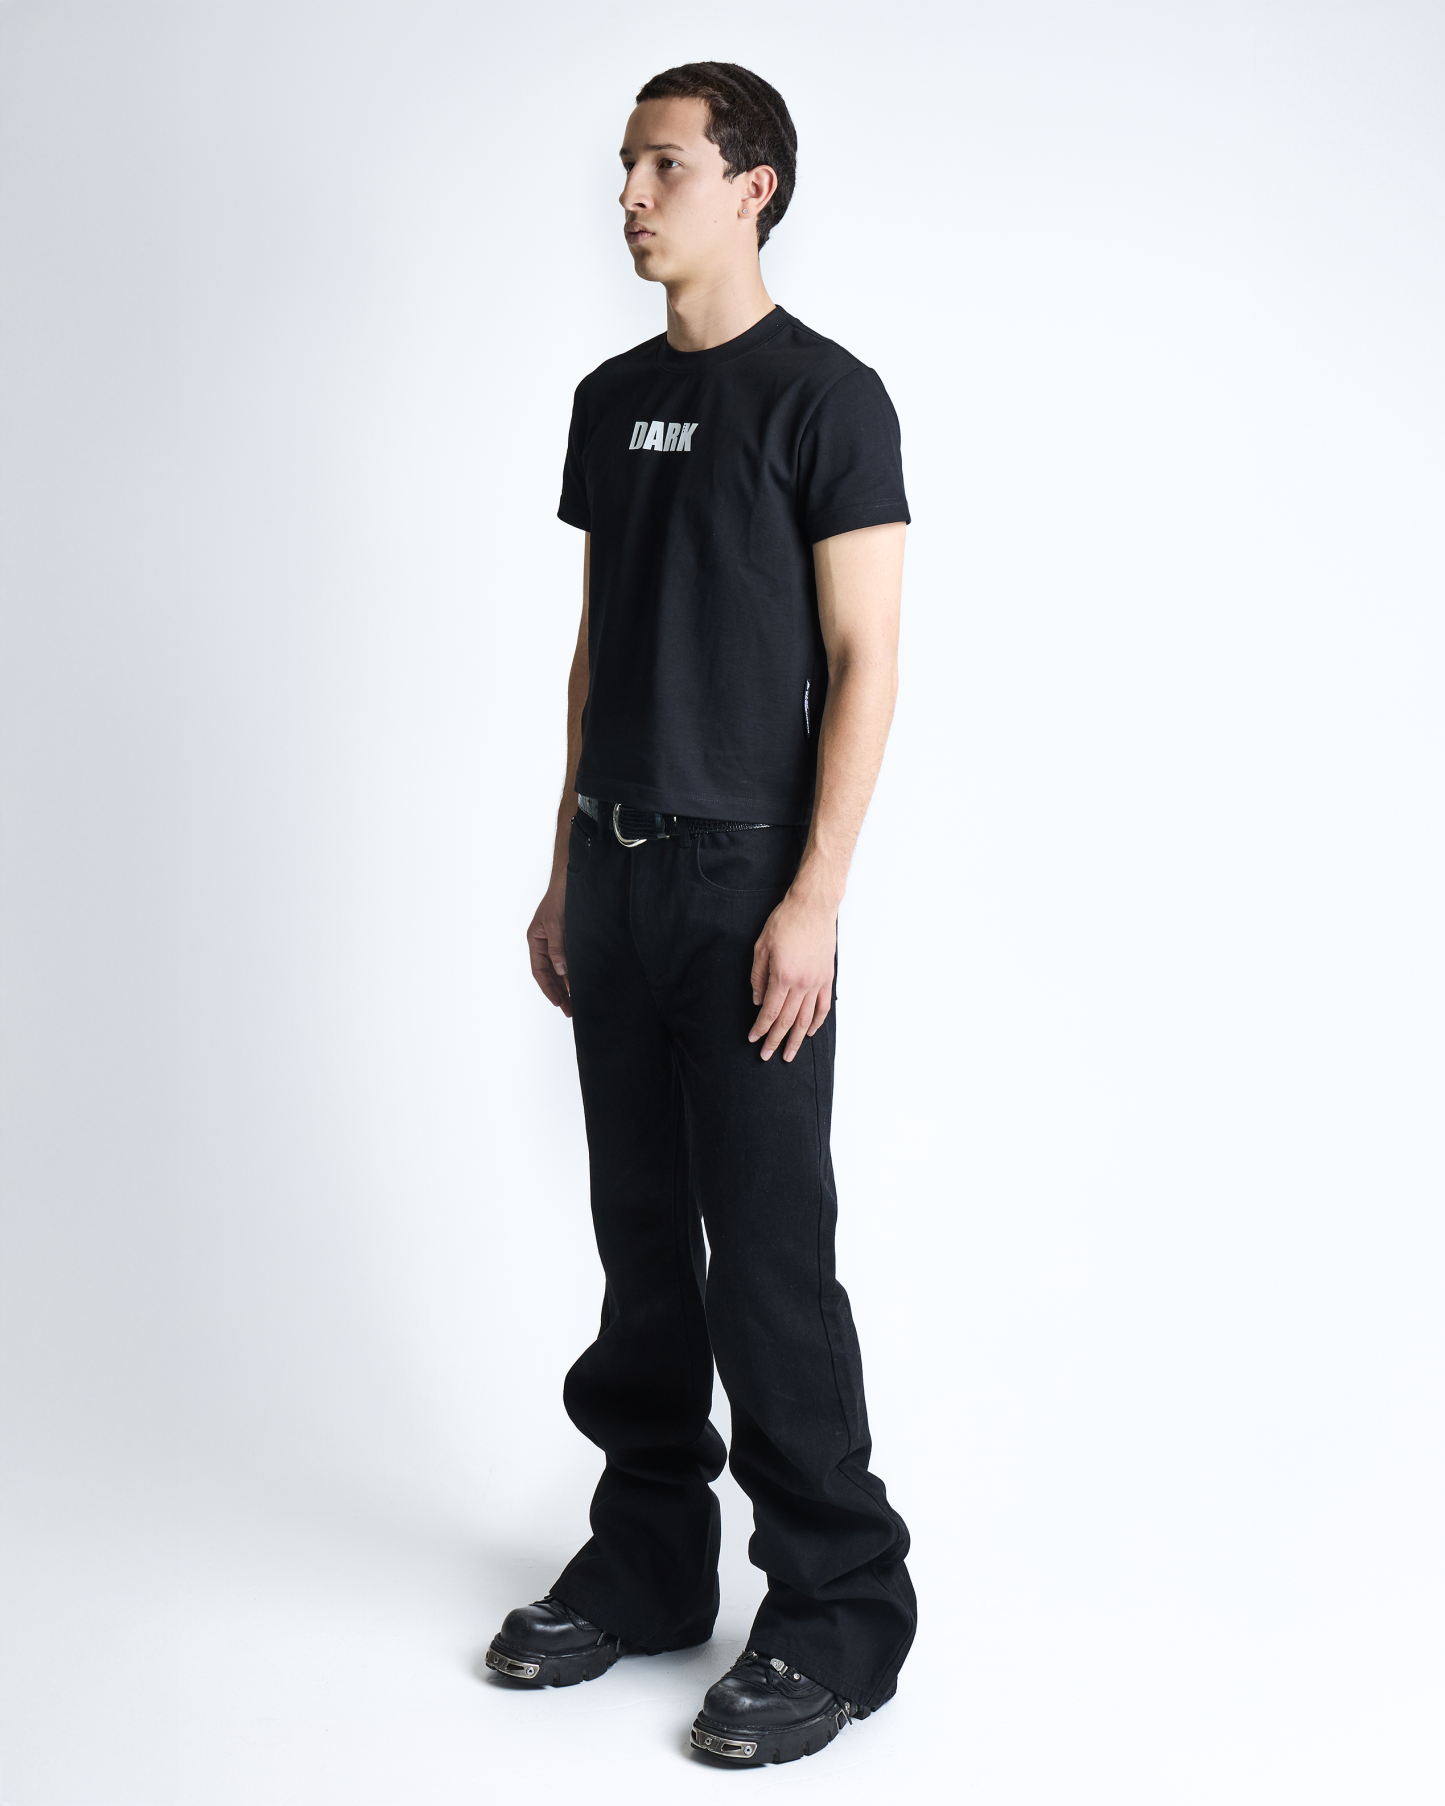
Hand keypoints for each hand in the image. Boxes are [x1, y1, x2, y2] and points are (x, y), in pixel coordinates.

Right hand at [527, 880, 570, 1015]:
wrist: (573, 878)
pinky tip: (581, 981)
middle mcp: (544, 942)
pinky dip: (574, 971)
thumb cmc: (560, 896)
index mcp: (535, 940)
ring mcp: (557, 940)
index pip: (539, 971)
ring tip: (576, 1002)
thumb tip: (561, 970)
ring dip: (567, 985)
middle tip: (570, 1010)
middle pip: (550, 974)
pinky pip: (570, 959)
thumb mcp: (556, 923)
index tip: (559, 1003)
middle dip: (559, 992)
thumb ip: (558, 947)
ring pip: (560, 969)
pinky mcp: (570, 937)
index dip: (548, 989)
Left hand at [749, 889, 836, 1061]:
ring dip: (797, 1039)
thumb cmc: (785, 922)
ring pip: (806, 1018)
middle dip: (776, 1040)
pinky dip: (817, 1022)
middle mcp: (801, 984)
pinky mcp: (827, 977)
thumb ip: (758, 976)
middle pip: (787, 1020)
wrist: (813, 907)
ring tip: (790, 1054)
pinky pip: (823, 1005)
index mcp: (782, 976)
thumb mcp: (761, 946)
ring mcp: (817, 982)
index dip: (760, 1029)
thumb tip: (757, 1000)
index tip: (753, 1040)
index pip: (769, 1012)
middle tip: (767, 1056)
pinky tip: (809, 1031)